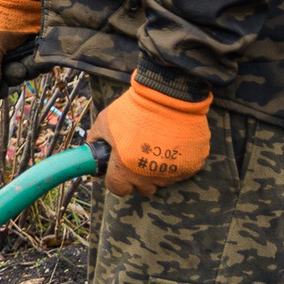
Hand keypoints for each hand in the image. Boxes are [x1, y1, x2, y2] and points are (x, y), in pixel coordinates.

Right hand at [0, 0, 42, 88]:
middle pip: (7, 79)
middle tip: (15, 66)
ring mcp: (20, 51)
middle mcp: (0, 54)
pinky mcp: (38, 49)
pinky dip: (39, 64)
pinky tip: (37, 55)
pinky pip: (40, 67)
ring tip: (27, 58)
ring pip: (25, 74)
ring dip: (27, 70)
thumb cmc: (0, 19)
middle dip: (13, 76)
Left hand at [88, 80, 211, 196]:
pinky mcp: (191, 166)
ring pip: (162, 180)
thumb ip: (96, 139)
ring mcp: (172, 173)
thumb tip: (92, 149)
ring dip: (157, 168)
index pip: (118, 189)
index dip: (116, 179)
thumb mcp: (105, 120)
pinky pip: (181, 171)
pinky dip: (176, 162)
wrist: (169, 95)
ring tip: (156, 145)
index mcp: (125, 168)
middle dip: (138, 177)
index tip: (118, 170)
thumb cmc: (134, 108)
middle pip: (142, 188)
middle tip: (138, 155)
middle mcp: (149, 175)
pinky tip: (173, 144)